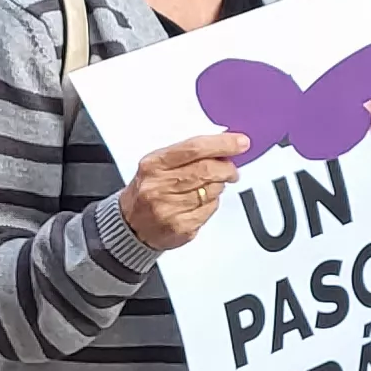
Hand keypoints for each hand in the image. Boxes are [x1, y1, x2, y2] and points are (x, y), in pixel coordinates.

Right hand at [118, 134, 244, 252]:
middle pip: (206, 170)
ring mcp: (169, 209)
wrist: (130, 224)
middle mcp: (159, 186)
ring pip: (211, 191)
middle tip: (232, 169)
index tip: (240, 143)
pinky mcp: (180, 227)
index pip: (194, 148)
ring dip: (219, 186)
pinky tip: (201, 201)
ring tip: (209, 185)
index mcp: (154, 164)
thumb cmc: (148, 190)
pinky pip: (209, 210)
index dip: (222, 144)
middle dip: (227, 168)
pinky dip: (212, 203)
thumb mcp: (158, 165)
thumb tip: (221, 147)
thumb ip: (187, 154)